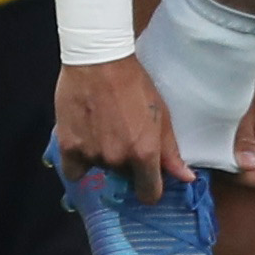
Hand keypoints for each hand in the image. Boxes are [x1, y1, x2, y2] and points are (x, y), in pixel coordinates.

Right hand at [56, 54, 185, 200]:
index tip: (146, 179)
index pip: (149, 194)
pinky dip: (78, 161)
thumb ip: (171, 151)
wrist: (98, 61)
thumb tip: (186, 178)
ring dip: (102, 156)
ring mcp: (91, 154)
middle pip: (124, 177)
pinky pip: (74, 170)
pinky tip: (83, 140)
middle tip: (122, 135)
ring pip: (100, 169)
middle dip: (125, 163)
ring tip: (102, 128)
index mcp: (144, 153)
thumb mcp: (161, 115)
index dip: (149, 188)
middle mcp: (117, 159)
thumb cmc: (134, 84)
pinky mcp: (68, 147)